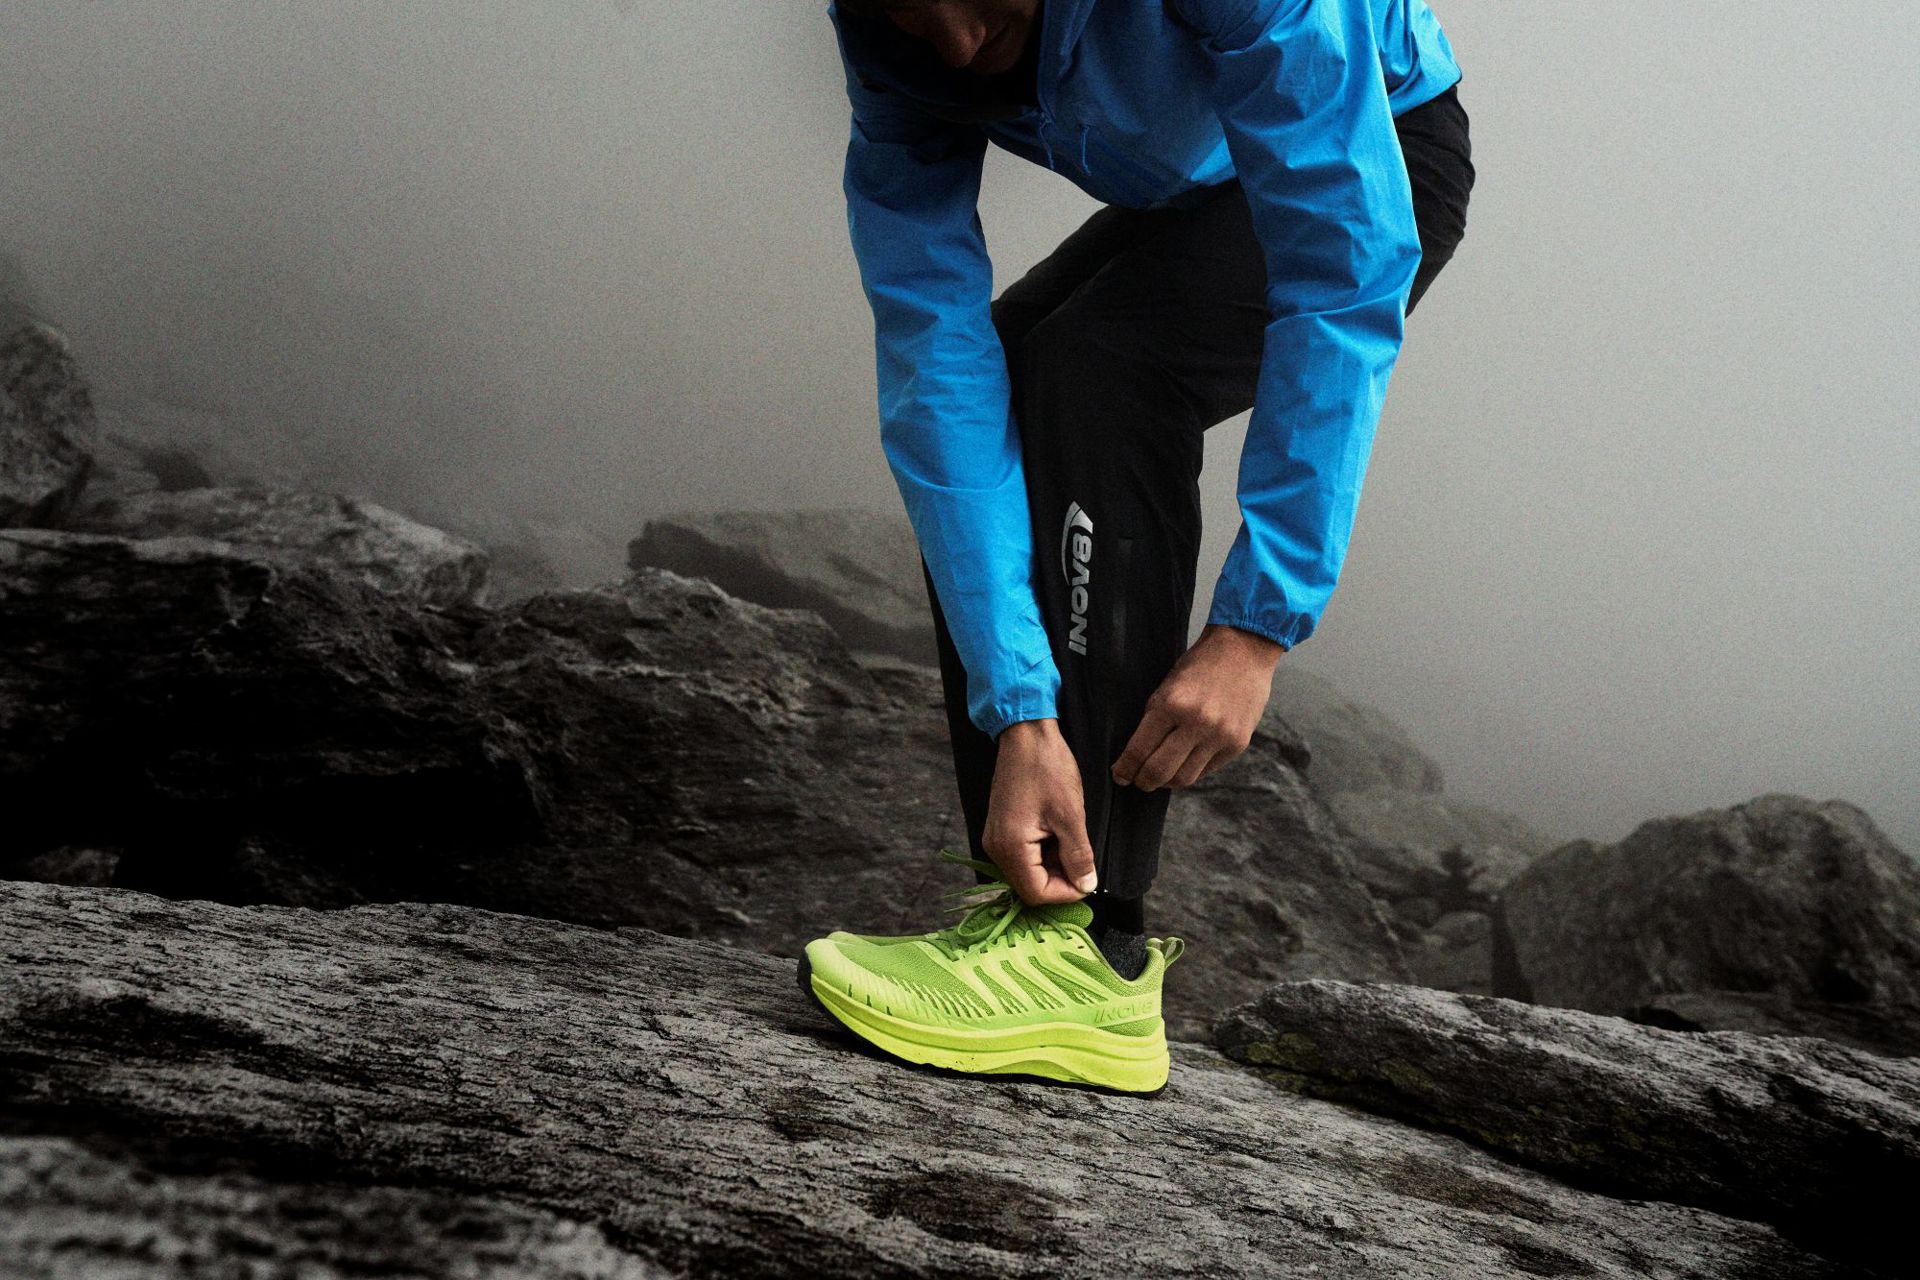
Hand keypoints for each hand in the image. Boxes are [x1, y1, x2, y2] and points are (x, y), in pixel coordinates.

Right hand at [984, 718, 1099, 904]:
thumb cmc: (1048, 768)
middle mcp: (995, 848)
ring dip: (1053, 865)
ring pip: (1028, 871)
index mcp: (1009, 847)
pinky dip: (1044, 852)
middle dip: (1060, 879)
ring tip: (1070, 840)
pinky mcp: (1001, 829)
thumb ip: (1078, 856)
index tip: (1088, 879)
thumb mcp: (1070, 815)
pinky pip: (1023, 855)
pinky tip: (1058, 832)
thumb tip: (1087, 885)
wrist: (1026, 734)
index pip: (1036, 893)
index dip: (1065, 893)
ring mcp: (996, 838)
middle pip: (1029, 885)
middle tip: (1083, 860)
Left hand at [1110, 623, 1281, 791]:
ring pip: (1184, 778)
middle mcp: (1197, 723)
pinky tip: (1183, 764)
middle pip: (1160, 771)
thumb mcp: (1167, 687)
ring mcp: (1220, 735)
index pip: (1139, 750)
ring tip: (1160, 777)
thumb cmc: (1199, 666)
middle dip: (1143, 781)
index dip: (1125, 768)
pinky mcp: (1238, 743)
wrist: (1244, 650)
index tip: (1120, 775)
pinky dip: (1191, 771)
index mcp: (1171, 704)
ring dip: (1167, 782)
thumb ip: (1154, 720)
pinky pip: (1207, 770)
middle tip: (1137, 780)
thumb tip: (1137, 756)